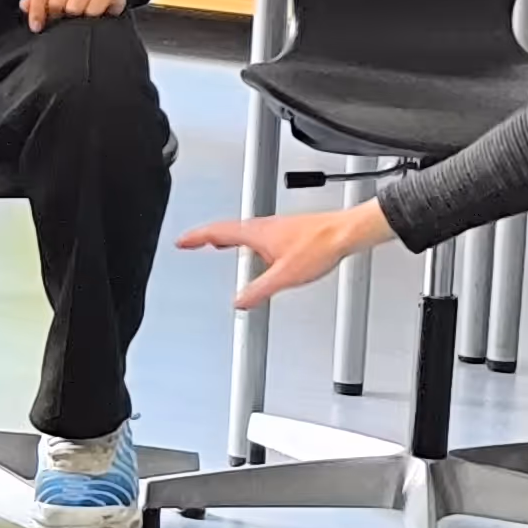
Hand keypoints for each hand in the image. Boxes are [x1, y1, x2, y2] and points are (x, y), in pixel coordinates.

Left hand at [20, 0, 127, 30]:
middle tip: (62, 17)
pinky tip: (91, 13)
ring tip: (77, 14)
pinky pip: (92, 12)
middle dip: (57, 14)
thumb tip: (25, 5)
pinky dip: (90, 17)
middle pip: (56, 1)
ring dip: (74, 17)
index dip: (36, 10)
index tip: (36, 26)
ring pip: (74, 8)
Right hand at [178, 201, 396, 308]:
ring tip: (219, 246)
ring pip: (243, 231)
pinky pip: (257, 234)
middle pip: (226, 229)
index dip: (196, 238)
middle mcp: (263, 226)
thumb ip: (259, 290)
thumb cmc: (320, 245)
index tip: (182, 242)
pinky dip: (246, 241)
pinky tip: (257, 252)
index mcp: (256, 233)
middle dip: (207, 237)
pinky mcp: (287, 231)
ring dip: (227, 238)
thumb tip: (240, 301)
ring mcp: (275, 227)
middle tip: (194, 243)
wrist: (344, 233)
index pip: (217, 232)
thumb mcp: (285, 276)